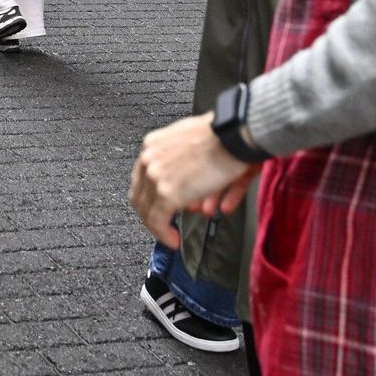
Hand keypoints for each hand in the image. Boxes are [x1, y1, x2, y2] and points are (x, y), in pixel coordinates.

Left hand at [128, 113, 257, 248]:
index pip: (143, 176)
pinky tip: (173, 240)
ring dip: (158, 227)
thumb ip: (188, 165)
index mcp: (154, 144)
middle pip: (140, 195)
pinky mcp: (167, 193)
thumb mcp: (198, 144)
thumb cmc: (226, 135)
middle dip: (151, 213)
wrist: (234, 134)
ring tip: (169, 235)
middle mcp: (149, 158)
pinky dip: (164, 235)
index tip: (160, 205)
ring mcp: (156, 176)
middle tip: (162, 225)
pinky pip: (158, 222)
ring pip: (147, 210)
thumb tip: (191, 193)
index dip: (150, 195)